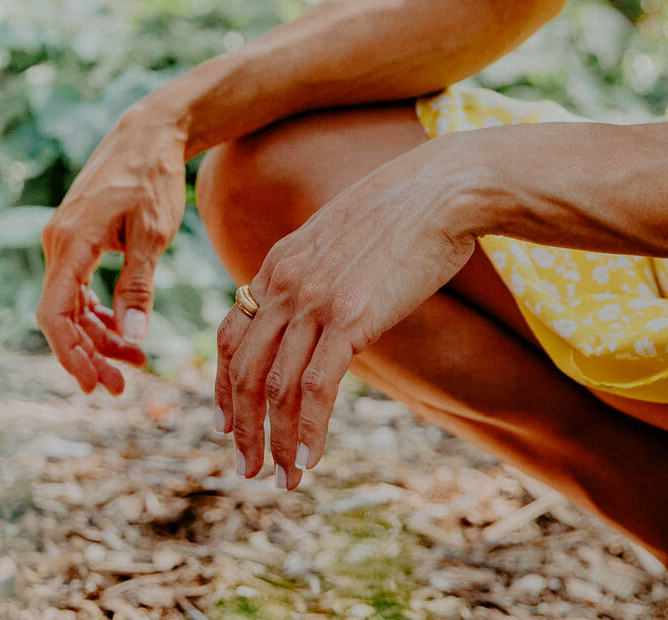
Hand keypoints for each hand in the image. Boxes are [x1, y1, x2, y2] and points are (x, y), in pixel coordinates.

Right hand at [36, 102, 187, 393]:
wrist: (148, 135)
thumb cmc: (152, 179)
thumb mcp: (152, 234)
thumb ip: (139, 286)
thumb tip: (134, 337)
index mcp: (70, 243)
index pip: (54, 313)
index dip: (71, 354)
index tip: (95, 384)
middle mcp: (58, 244)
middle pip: (60, 316)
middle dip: (88, 354)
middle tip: (120, 386)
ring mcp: (65, 242)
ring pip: (70, 305)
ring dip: (97, 337)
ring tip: (135, 362)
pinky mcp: (78, 240)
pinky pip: (78, 288)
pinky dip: (99, 314)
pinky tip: (126, 331)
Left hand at [214, 139, 479, 487]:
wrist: (443, 189)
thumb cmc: (404, 213)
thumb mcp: (340, 238)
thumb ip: (317, 273)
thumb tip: (321, 307)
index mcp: (277, 263)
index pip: (231, 336)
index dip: (224, 387)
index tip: (227, 423)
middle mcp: (283, 283)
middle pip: (243, 370)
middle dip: (243, 426)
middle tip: (247, 467)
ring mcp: (312, 301)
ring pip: (274, 387)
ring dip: (276, 441)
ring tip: (282, 478)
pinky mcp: (349, 318)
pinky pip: (316, 389)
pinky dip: (308, 431)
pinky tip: (311, 460)